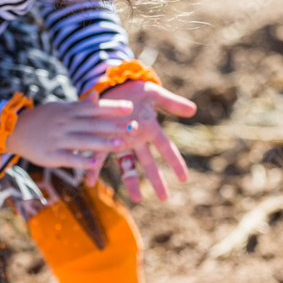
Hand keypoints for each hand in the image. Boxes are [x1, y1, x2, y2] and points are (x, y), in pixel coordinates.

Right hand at [6, 93, 133, 171]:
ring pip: (84, 141)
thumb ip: (80, 105)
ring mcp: (58, 139)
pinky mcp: (52, 155)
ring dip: (103, 142)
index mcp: (69, 110)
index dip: (113, 108)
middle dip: (114, 125)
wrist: (15, 131)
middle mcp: (65, 123)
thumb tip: (97, 95)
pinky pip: (70, 158)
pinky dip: (83, 161)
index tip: (130, 107)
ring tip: (120, 144)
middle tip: (134, 126)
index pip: (95, 108)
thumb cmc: (43, 118)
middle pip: (93, 124)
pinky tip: (96, 163)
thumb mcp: (61, 108)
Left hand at [84, 79, 195, 201]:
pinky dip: (94, 168)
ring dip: (130, 181)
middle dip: (157, 180)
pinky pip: (99, 155)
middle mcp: (136, 138)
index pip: (166, 148)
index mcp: (150, 128)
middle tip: (165, 198)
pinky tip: (90, 182)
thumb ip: (171, 102)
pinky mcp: (103, 137)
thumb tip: (193, 109)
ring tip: (137, 199)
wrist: (114, 83)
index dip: (175, 162)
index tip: (184, 178)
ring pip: (127, 164)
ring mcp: (120, 140)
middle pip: (148, 162)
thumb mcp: (154, 93)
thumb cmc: (136, 89)